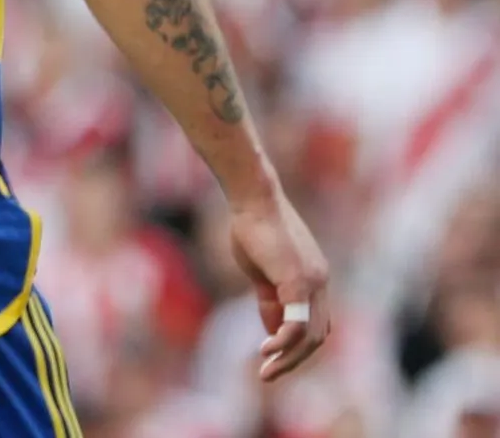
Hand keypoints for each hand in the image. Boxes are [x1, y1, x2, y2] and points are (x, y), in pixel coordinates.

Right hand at [229, 192, 330, 379]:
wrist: (254, 198)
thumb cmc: (251, 227)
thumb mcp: (261, 270)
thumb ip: (270, 299)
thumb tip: (273, 328)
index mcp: (314, 278)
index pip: (316, 323)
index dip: (296, 343)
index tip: (270, 352)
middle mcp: (320, 282)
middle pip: (318, 335)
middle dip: (294, 359)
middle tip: (269, 373)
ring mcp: (313, 282)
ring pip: (311, 336)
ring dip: (289, 358)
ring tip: (266, 371)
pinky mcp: (298, 282)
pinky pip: (297, 323)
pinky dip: (283, 342)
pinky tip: (265, 349)